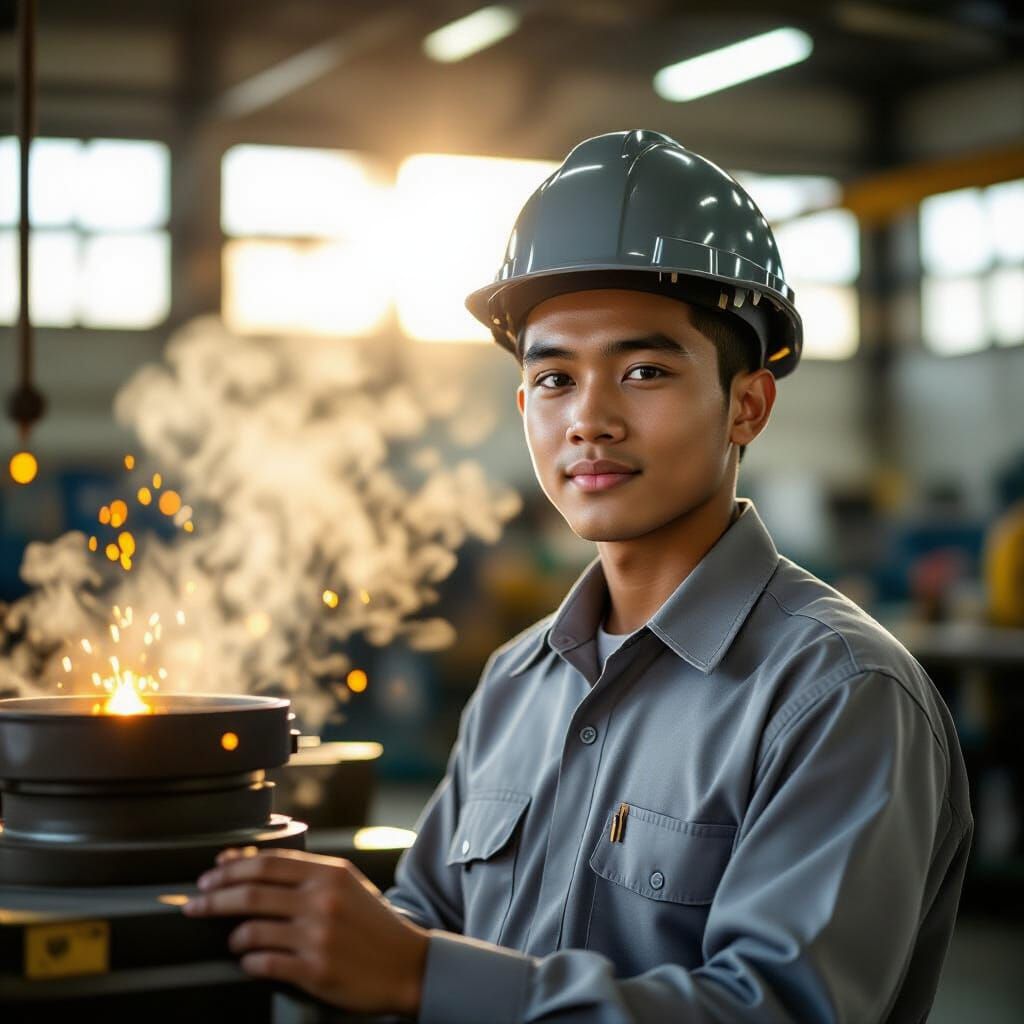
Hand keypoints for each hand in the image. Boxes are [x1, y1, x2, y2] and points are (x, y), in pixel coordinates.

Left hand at [184, 846, 428, 1016]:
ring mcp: (317, 937)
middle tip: (193, 904)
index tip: (209, 875)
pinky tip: (248, 960)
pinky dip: (247, 961)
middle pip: (251, 893)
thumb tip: (251, 863)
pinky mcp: (315, 971)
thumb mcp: (346, 884)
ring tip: (231, 938)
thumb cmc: (372, 922)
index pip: (267, 863)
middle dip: (213, 898)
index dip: (231, 868)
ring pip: (251, 930)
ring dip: (232, 935)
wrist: (406, 964)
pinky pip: (263, 963)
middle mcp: (321, 901)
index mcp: (329, 874)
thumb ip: (306, 873)